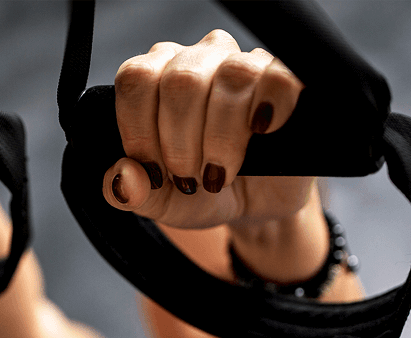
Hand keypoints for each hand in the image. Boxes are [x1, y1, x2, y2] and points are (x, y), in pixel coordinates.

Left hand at [104, 31, 313, 229]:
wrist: (253, 205)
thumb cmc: (201, 190)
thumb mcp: (159, 202)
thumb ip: (129, 192)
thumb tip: (123, 176)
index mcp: (157, 76)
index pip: (137, 79)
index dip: (141, 130)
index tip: (155, 172)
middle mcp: (199, 59)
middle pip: (181, 80)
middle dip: (181, 142)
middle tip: (190, 177)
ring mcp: (245, 65)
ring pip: (232, 77)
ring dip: (222, 137)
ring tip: (221, 173)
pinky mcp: (286, 81)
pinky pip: (280, 77)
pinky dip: (270, 108)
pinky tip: (261, 133)